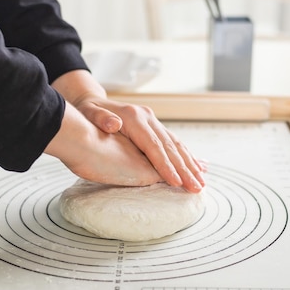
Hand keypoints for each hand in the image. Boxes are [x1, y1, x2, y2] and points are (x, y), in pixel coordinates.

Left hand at [51, 70, 205, 192]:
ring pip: (176, 145)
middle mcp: (148, 118)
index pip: (153, 146)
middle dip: (185, 170)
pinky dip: (186, 156)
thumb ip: (100, 119)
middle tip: (196, 188)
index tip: (175, 182)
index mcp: (134, 118)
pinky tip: (198, 167)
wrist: (91, 100)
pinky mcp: (154, 126)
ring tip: (201, 182)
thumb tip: (113, 124)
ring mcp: (153, 121)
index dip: (165, 165)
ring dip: (190, 165)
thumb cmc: (87, 111)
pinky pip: (173, 143)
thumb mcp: (88, 113)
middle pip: (170, 147)